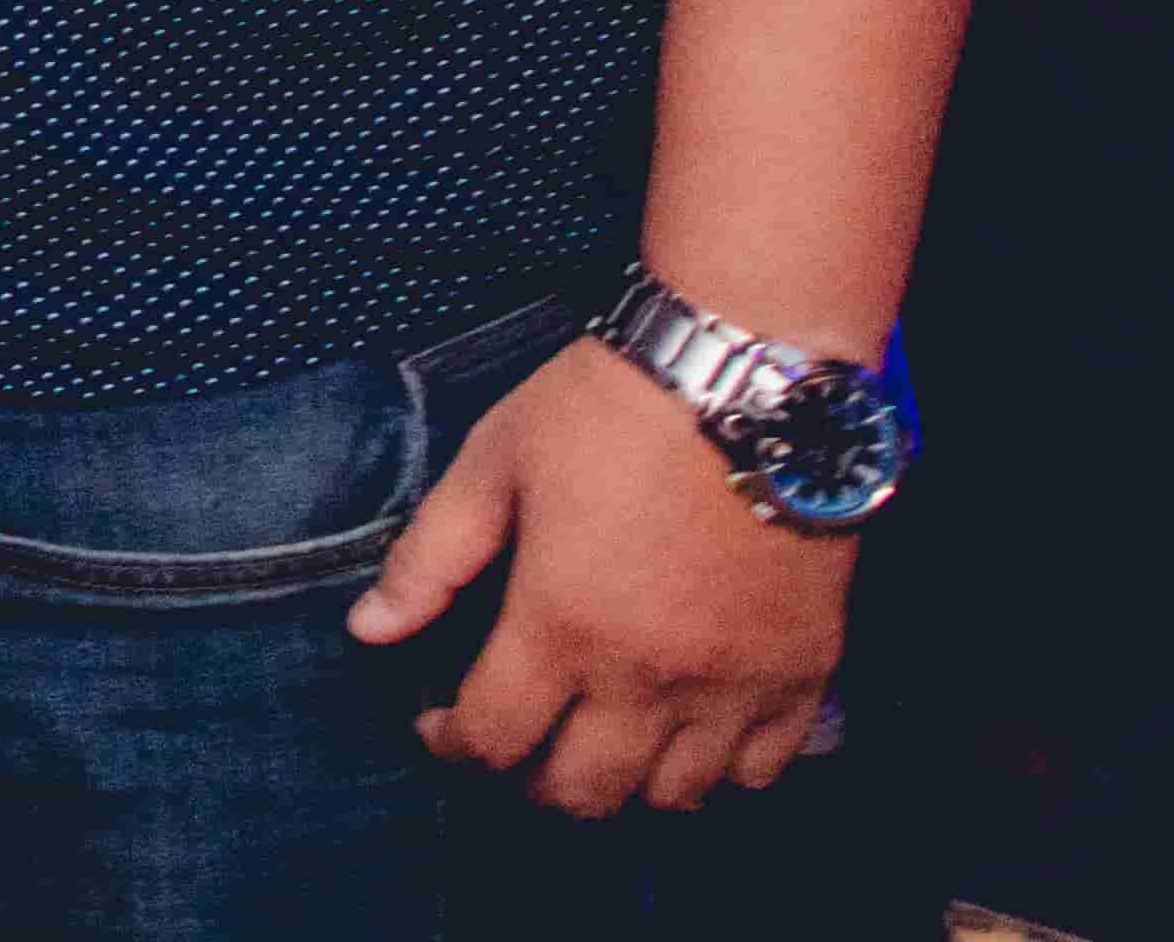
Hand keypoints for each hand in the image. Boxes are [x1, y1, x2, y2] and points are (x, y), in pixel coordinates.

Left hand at [349, 335, 850, 815]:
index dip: (451, 748)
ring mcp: (735, 683)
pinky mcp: (804, 671)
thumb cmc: (608, 410)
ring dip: (623, 788)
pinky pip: (762, 770)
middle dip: (528, 784)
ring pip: (674, 798)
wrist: (746, 375)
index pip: (492, 741)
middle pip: (581, 794)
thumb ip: (428, 560)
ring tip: (595, 744)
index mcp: (561, 626)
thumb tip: (368, 631)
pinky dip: (719, 774)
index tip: (436, 725)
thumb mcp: (492, 464)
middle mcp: (650, 677)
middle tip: (512, 744)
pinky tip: (688, 736)